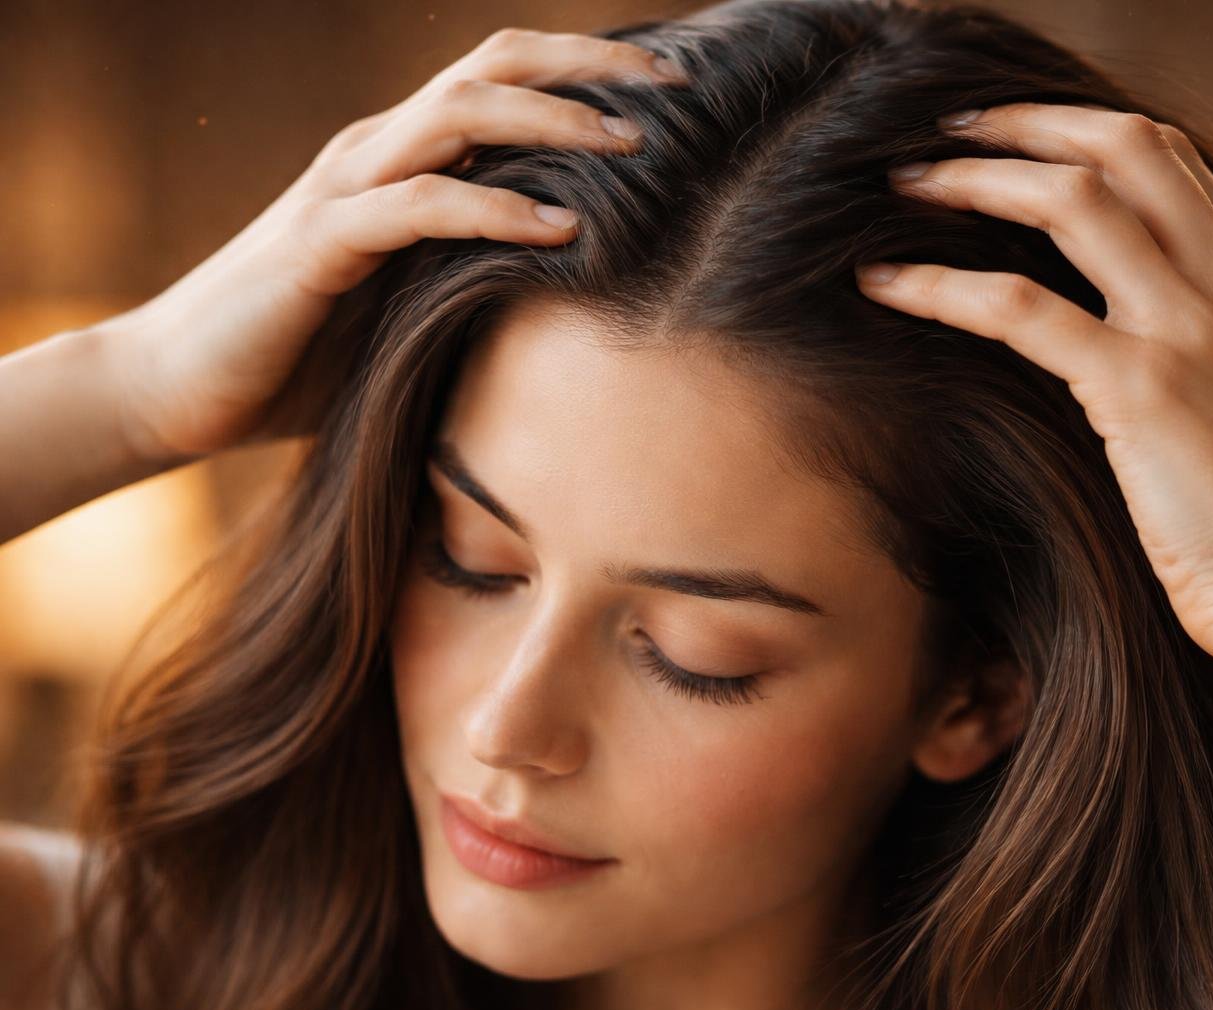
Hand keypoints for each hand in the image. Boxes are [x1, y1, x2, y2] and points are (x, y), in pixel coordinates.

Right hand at [108, 27, 687, 460]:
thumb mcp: (419, 309)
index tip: (674, 88)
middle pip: (494, 65)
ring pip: (458, 112)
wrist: (180, 389)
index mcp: (406, 157)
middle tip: (679, 85)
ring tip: (633, 145)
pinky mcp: (321, 244)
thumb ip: (484, 287)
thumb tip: (587, 311)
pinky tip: (559, 230)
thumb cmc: (309, 357)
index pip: (505, 79)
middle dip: (591, 63)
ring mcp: (346, 188)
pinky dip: (493, 210)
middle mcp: (379, 150)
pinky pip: (418, 206)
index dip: (587, 68)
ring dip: (554, 119)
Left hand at [854, 103, 1212, 664]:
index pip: (1174, 159)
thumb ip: (1210, 350)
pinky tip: (886, 283)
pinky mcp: (1138, 388)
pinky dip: (941, 285)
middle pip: (1123, 149)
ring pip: (1068, 202)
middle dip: (1024, 126)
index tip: (1018, 137)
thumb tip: (1127, 334)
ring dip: (973, 180)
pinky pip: (1017, 307)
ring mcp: (1188, 330)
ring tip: (906, 185)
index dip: (1084, 131)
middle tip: (948, 135)